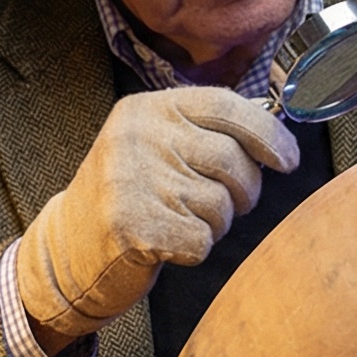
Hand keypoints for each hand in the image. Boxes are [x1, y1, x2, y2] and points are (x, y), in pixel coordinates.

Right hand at [14, 87, 298, 344]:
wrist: (68, 247)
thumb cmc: (130, 197)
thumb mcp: (157, 146)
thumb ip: (204, 133)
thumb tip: (274, 135)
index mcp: (149, 108)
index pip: (227, 106)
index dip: (268, 134)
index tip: (288, 160)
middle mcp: (139, 135)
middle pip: (232, 161)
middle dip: (243, 192)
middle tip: (223, 204)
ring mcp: (131, 178)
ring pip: (219, 205)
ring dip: (214, 224)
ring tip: (179, 220)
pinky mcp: (131, 224)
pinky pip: (201, 240)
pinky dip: (194, 250)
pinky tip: (167, 243)